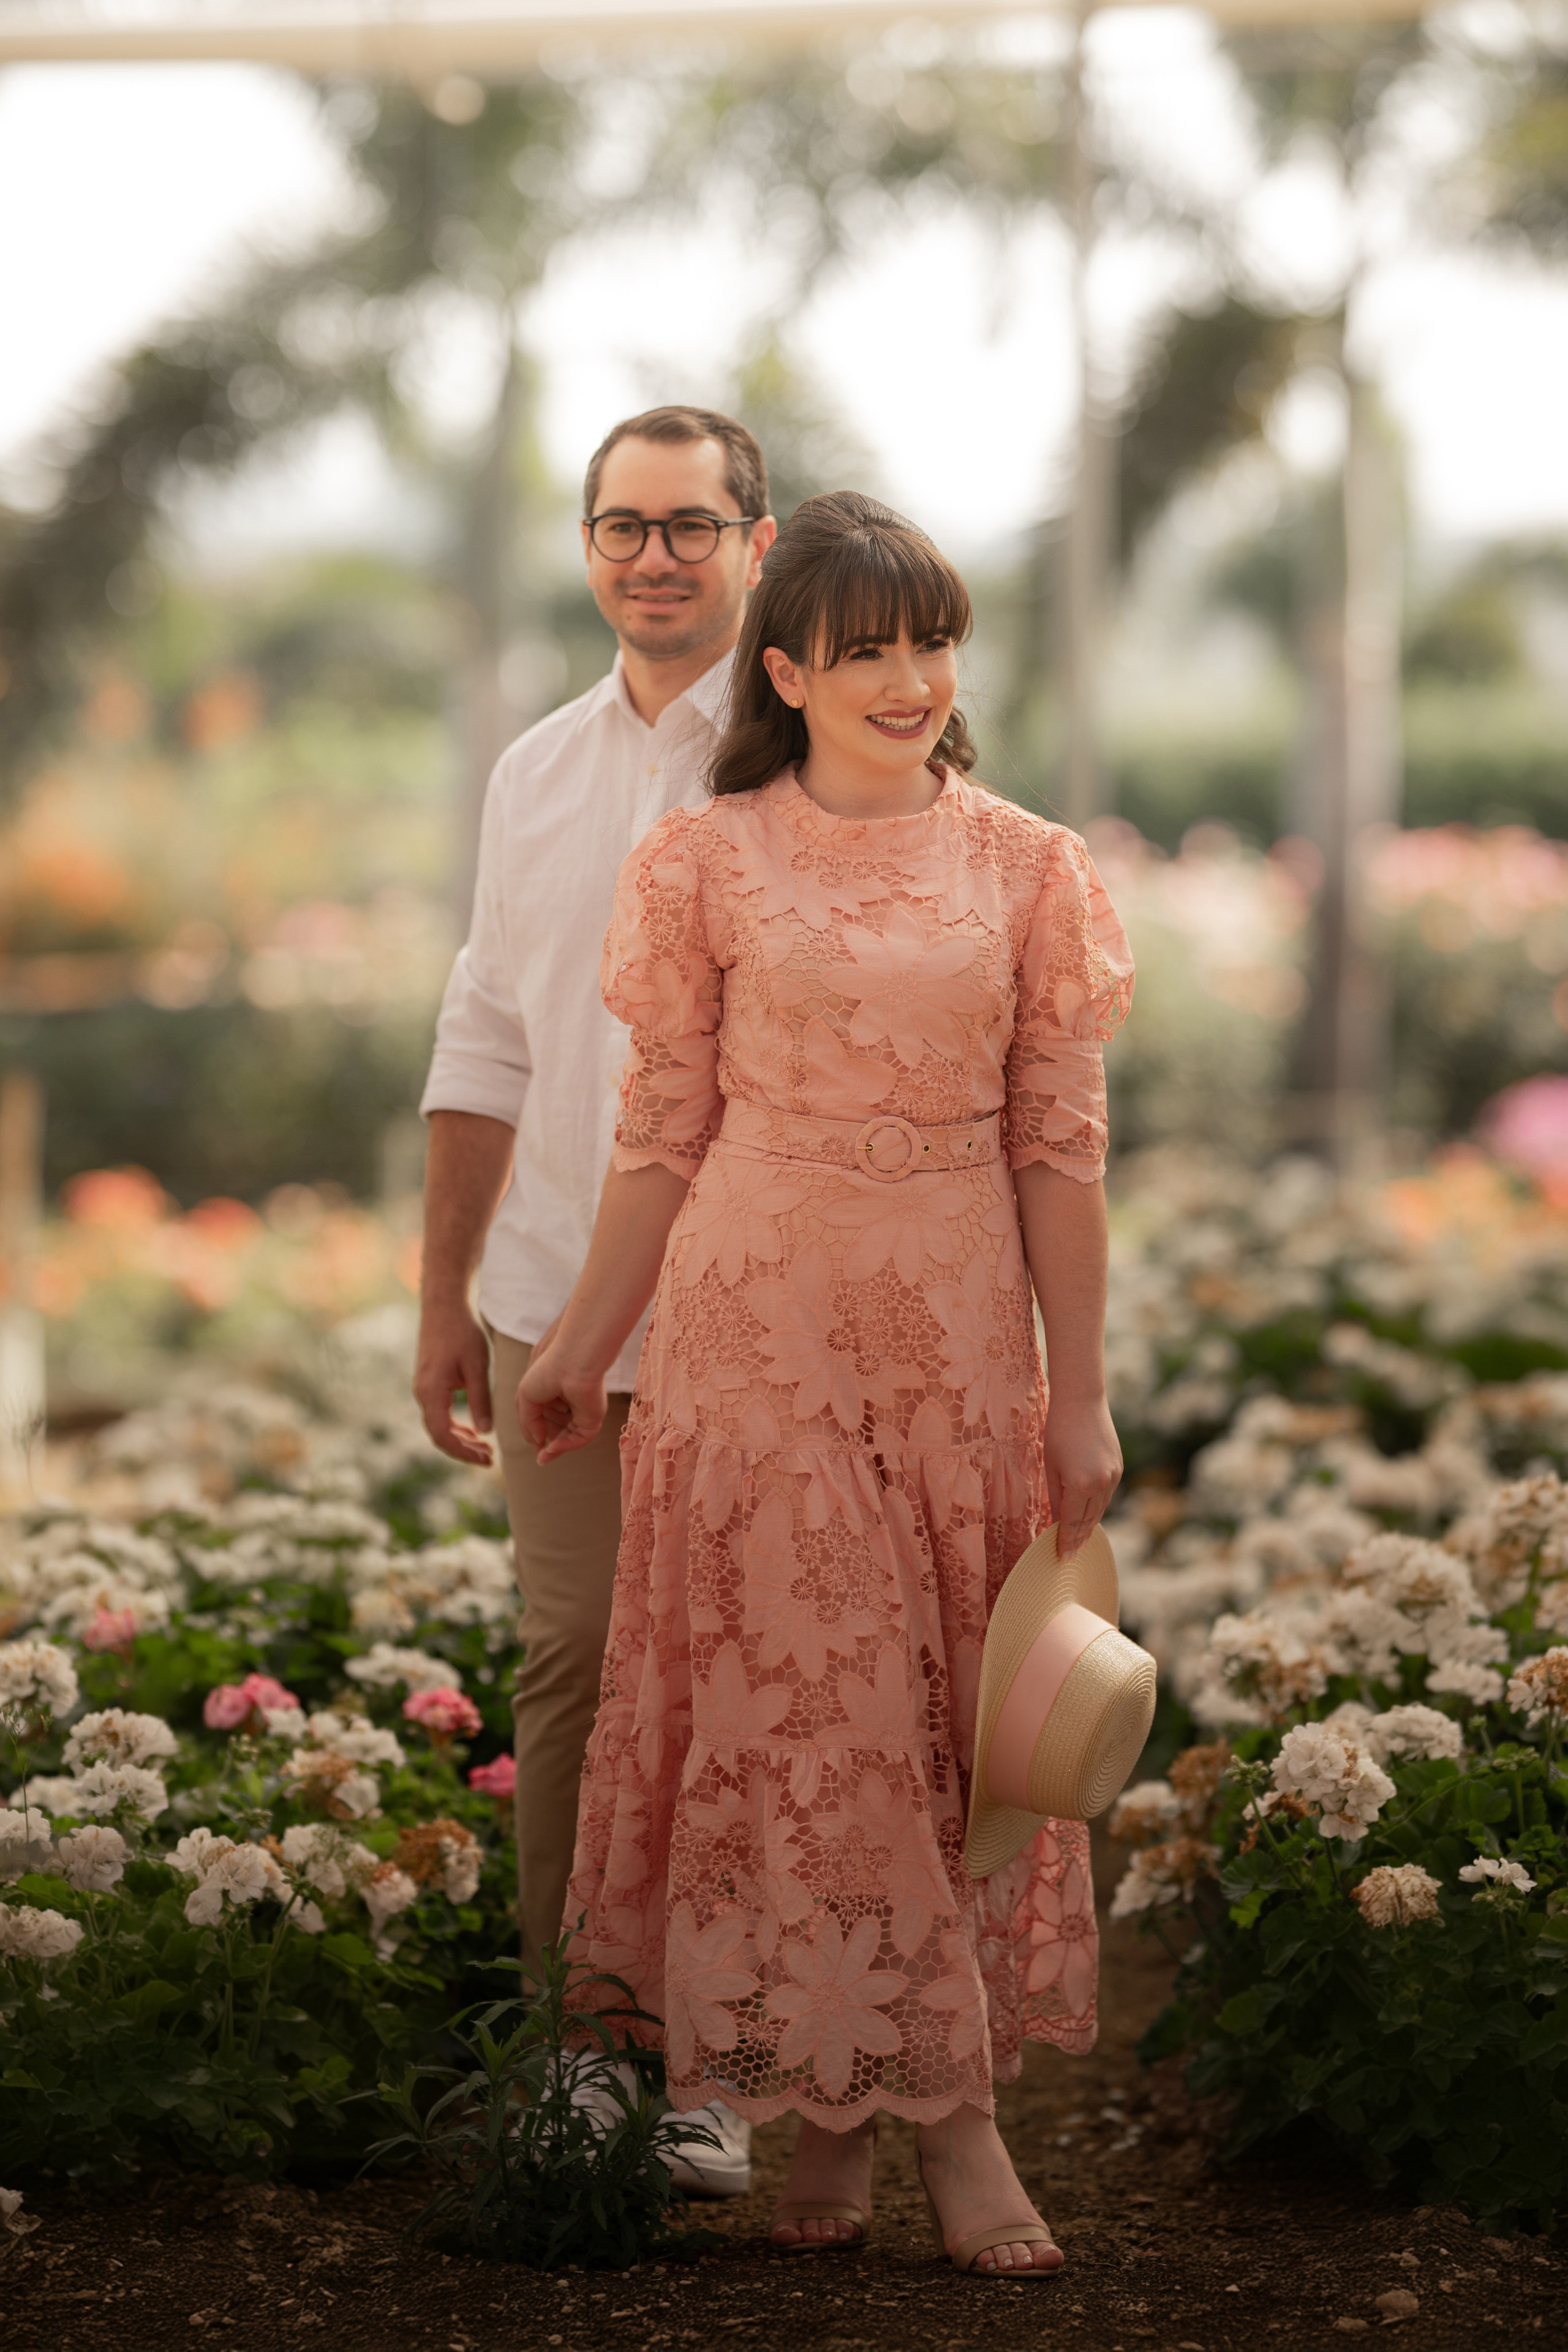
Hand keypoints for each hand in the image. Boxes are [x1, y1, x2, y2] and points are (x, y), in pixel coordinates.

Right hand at [413, 1296, 494, 1464]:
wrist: (443, 1307)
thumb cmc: (462, 1333)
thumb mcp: (477, 1367)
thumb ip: (480, 1400)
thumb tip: (485, 1431)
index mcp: (431, 1392)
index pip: (443, 1435)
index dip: (464, 1452)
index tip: (487, 1459)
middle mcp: (422, 1394)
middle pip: (439, 1435)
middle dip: (463, 1450)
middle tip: (489, 1459)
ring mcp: (423, 1389)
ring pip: (438, 1426)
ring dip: (459, 1439)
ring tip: (484, 1448)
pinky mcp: (428, 1383)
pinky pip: (438, 1413)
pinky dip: (454, 1426)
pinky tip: (473, 1429)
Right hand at [518, 1338, 607, 1464]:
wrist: (571, 1364)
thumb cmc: (547, 1373)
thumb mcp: (525, 1398)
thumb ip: (528, 1423)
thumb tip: (537, 1442)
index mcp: (554, 1393)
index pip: (545, 1419)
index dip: (536, 1434)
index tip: (533, 1448)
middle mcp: (569, 1402)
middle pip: (555, 1430)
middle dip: (545, 1441)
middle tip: (539, 1453)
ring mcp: (582, 1411)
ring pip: (566, 1437)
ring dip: (554, 1444)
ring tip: (545, 1445)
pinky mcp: (593, 1418)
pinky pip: (579, 1439)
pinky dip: (565, 1446)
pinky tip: (552, 1448)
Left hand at [1041, 1392, 1121, 1559]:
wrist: (1082, 1402)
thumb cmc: (1058, 1431)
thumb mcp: (1051, 1466)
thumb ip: (1055, 1497)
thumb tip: (1056, 1522)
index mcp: (1079, 1484)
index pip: (1071, 1522)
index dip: (1066, 1541)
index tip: (1062, 1557)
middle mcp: (1101, 1484)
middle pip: (1088, 1520)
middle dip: (1078, 1539)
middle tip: (1070, 1555)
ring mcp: (1113, 1476)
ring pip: (1100, 1510)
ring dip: (1089, 1525)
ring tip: (1079, 1540)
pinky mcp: (1118, 1469)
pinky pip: (1106, 1496)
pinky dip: (1097, 1508)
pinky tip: (1089, 1515)